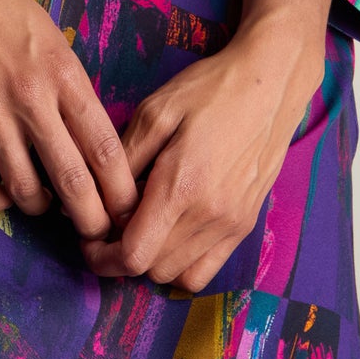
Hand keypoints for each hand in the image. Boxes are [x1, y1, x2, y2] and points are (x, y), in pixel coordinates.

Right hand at [0, 0, 141, 242]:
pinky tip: (4, 192)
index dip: (122, 192)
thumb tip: (86, 137)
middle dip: (92, 221)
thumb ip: (68, 85)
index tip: (129, 211)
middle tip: (97, 235)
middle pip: (73, 182)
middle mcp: (32, 98)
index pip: (106, 148)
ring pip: (26, 192)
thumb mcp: (51, 35)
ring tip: (45, 205)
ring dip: (40, 209)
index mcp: (64, 73)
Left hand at [82, 0, 330, 290]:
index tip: (88, 238)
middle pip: (152, 269)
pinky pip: (207, 270)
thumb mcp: (155, 112)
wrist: (270, 83)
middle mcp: (209, 216)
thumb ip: (124, 160)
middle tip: (110, 226)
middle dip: (121, 256)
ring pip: (178, 275)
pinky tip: (170, 235)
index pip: (134, 254)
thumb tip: (100, 200)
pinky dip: (182, 265)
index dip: (102, 256)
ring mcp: (232, 224)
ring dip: (151, 260)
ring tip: (140, 227)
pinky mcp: (246, 224)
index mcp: (181, 187)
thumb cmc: (209, 89)